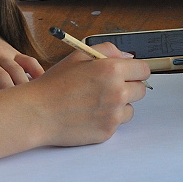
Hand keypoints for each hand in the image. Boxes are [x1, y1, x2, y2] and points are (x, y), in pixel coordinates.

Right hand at [31, 43, 150, 146]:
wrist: (38, 112)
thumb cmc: (55, 84)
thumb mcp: (79, 56)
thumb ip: (107, 50)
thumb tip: (128, 57)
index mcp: (112, 70)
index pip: (144, 70)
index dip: (135, 70)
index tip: (129, 73)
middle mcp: (117, 92)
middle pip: (141, 90)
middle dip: (129, 87)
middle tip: (108, 87)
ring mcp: (114, 114)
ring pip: (131, 108)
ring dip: (120, 105)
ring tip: (96, 102)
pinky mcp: (108, 131)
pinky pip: (118, 123)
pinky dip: (108, 119)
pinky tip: (90, 114)